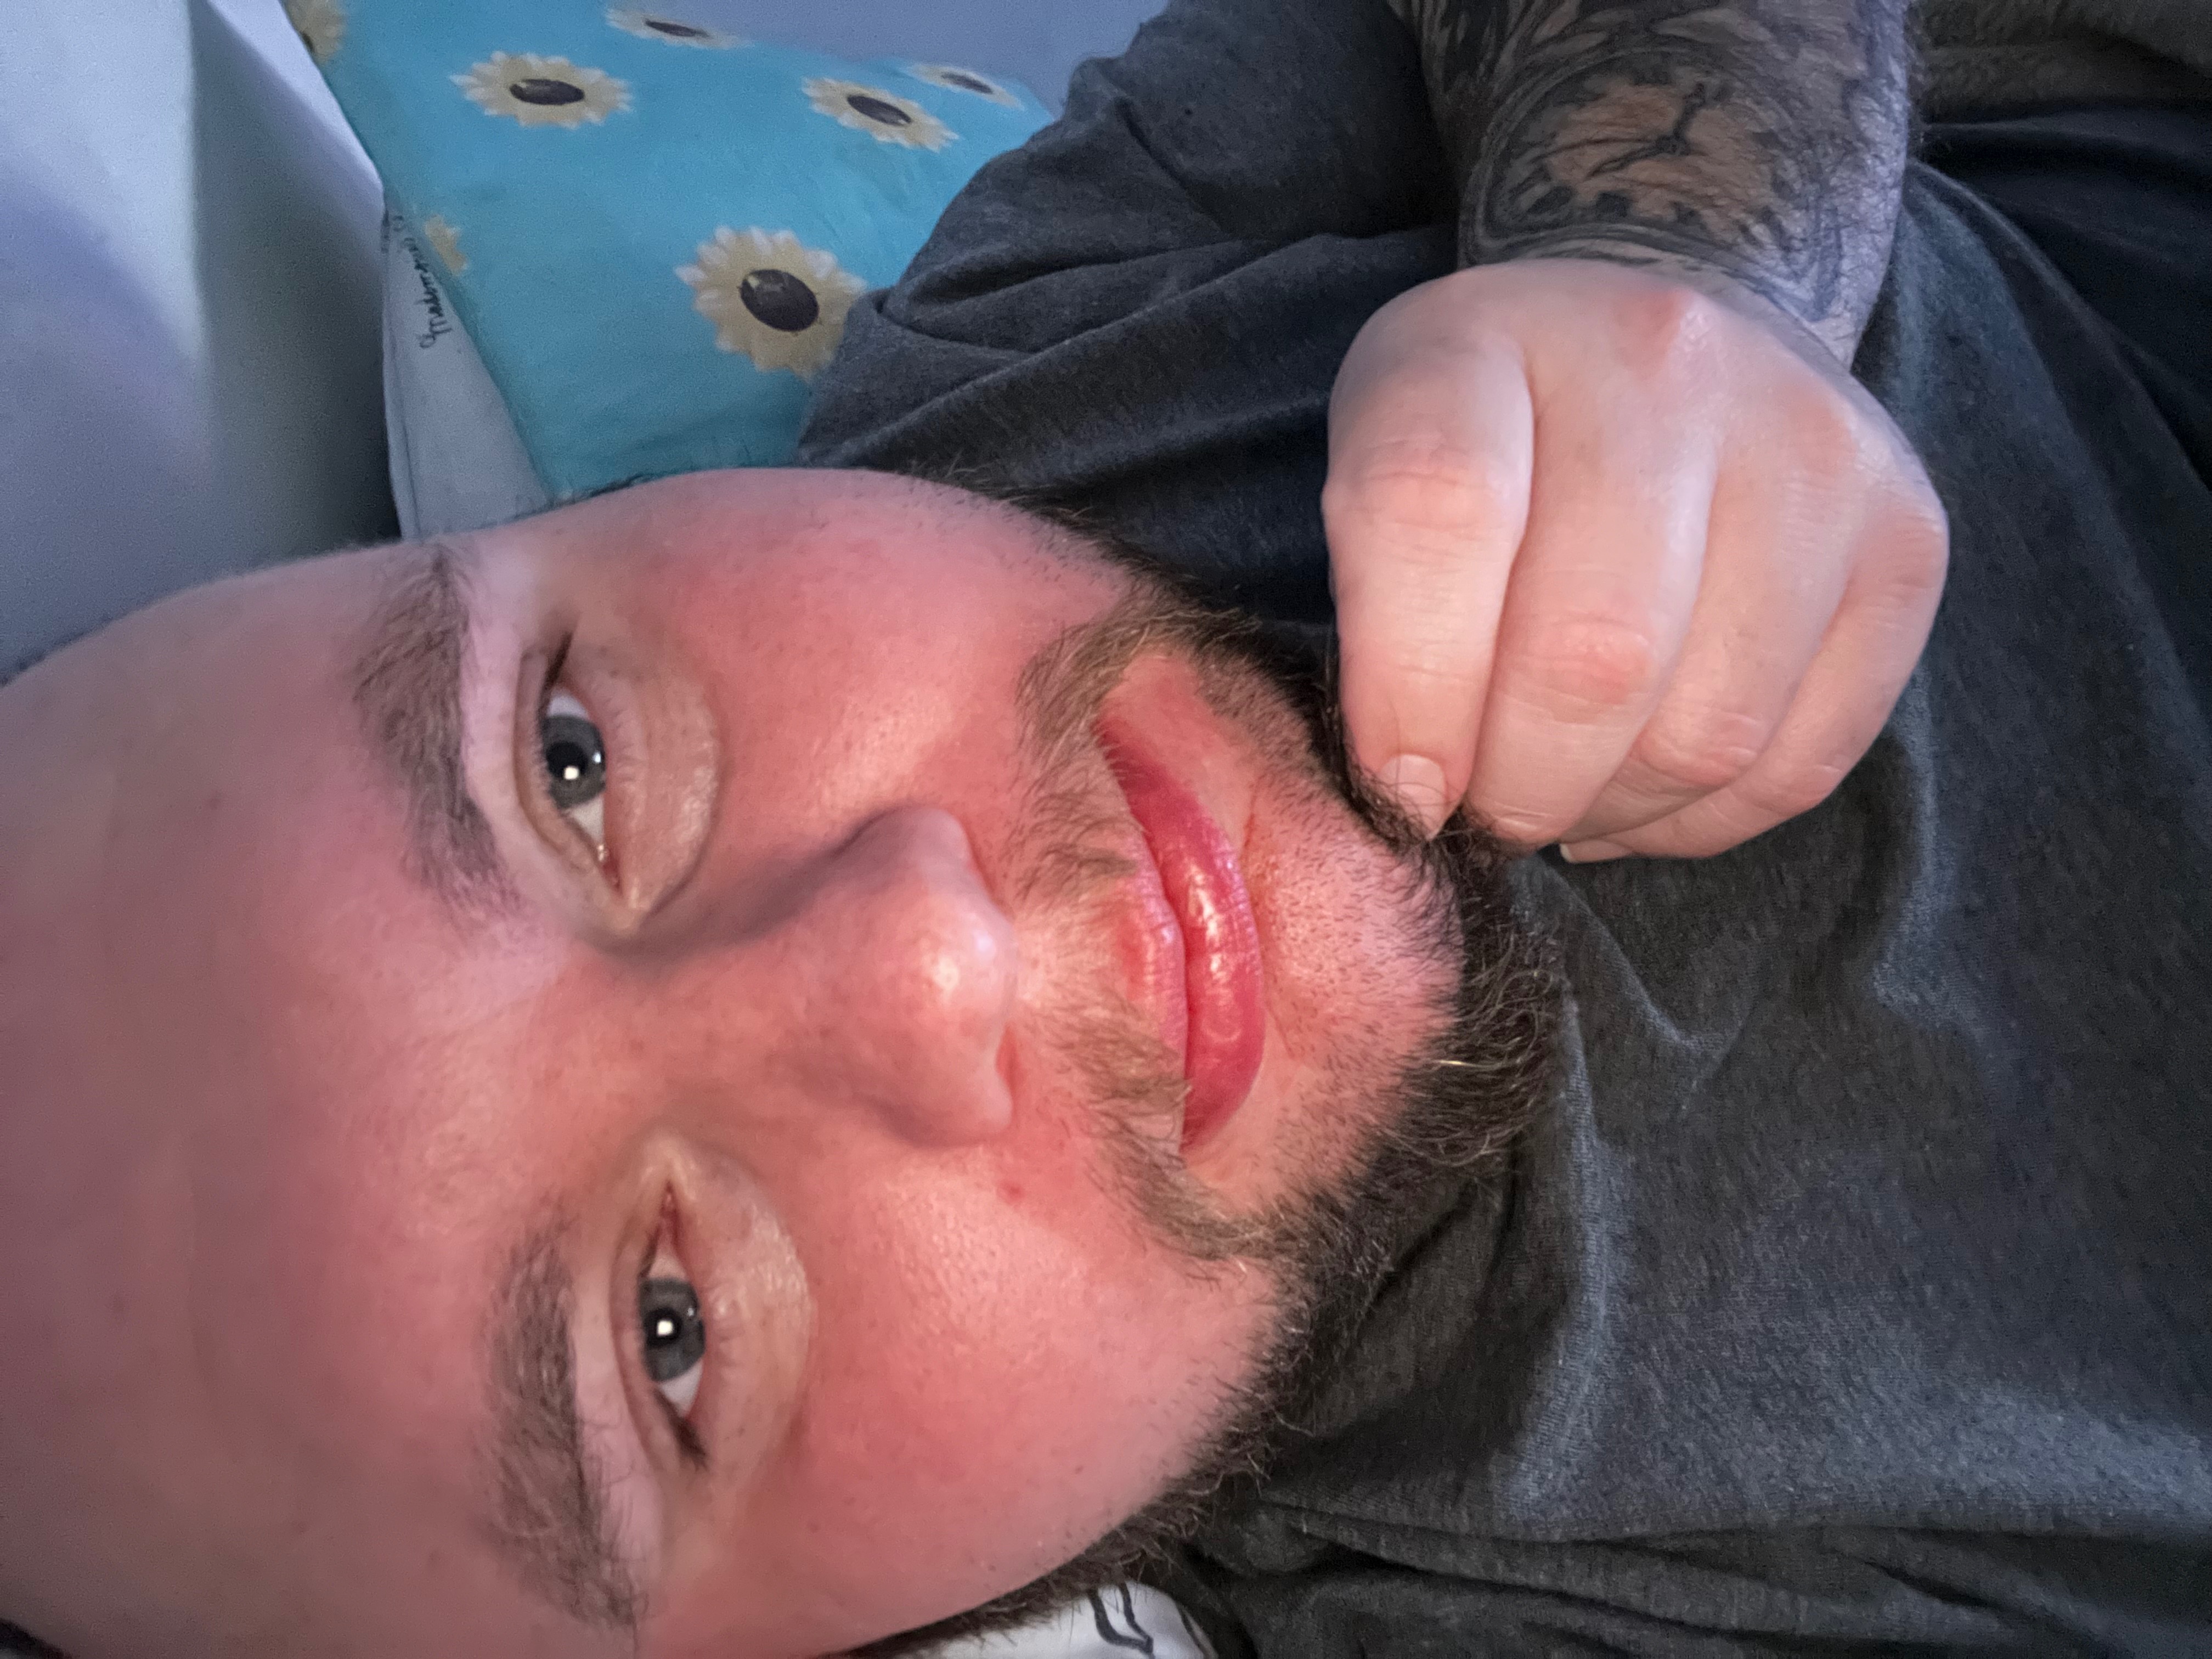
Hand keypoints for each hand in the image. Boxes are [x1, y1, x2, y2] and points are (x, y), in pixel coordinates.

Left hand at [1321, 258, 1947, 858]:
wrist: (1665, 326)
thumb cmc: (1494, 431)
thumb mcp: (1377, 460)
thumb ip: (1373, 606)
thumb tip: (1421, 794)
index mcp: (1487, 337)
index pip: (1437, 515)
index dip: (1407, 690)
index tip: (1401, 784)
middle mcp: (1667, 366)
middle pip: (1591, 654)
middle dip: (1515, 788)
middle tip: (1485, 810)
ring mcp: (1811, 449)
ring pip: (1706, 732)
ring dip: (1611, 808)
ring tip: (1563, 788)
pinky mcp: (1905, 541)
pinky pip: (1799, 761)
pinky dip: (1702, 818)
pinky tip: (1643, 787)